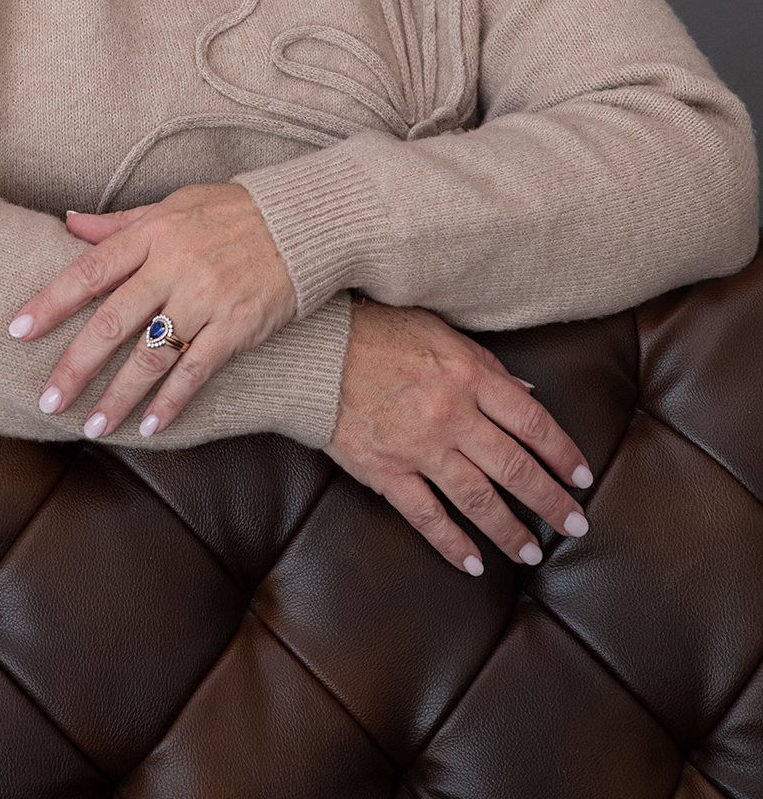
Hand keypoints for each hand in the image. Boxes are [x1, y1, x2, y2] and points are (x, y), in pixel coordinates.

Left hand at [7, 183, 297, 438]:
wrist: (303, 222)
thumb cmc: (233, 212)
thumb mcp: (175, 204)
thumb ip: (120, 222)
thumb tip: (68, 222)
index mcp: (153, 234)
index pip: (90, 270)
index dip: (51, 303)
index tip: (18, 332)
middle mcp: (174, 266)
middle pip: (112, 322)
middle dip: (76, 365)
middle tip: (46, 400)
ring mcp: (206, 298)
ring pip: (150, 355)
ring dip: (118, 396)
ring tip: (92, 428)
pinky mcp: (237, 326)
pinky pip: (196, 370)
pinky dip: (171, 401)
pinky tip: (149, 425)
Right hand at [327, 299, 593, 575]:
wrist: (313, 351)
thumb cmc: (376, 332)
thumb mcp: (439, 332)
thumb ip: (485, 365)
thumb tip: (526, 393)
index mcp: (468, 375)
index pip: (533, 422)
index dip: (563, 454)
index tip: (582, 477)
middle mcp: (451, 415)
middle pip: (515, 467)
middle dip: (550, 500)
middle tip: (575, 524)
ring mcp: (418, 448)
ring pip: (478, 499)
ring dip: (511, 530)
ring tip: (532, 553)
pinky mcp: (386, 472)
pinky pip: (427, 517)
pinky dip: (453, 543)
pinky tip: (474, 563)